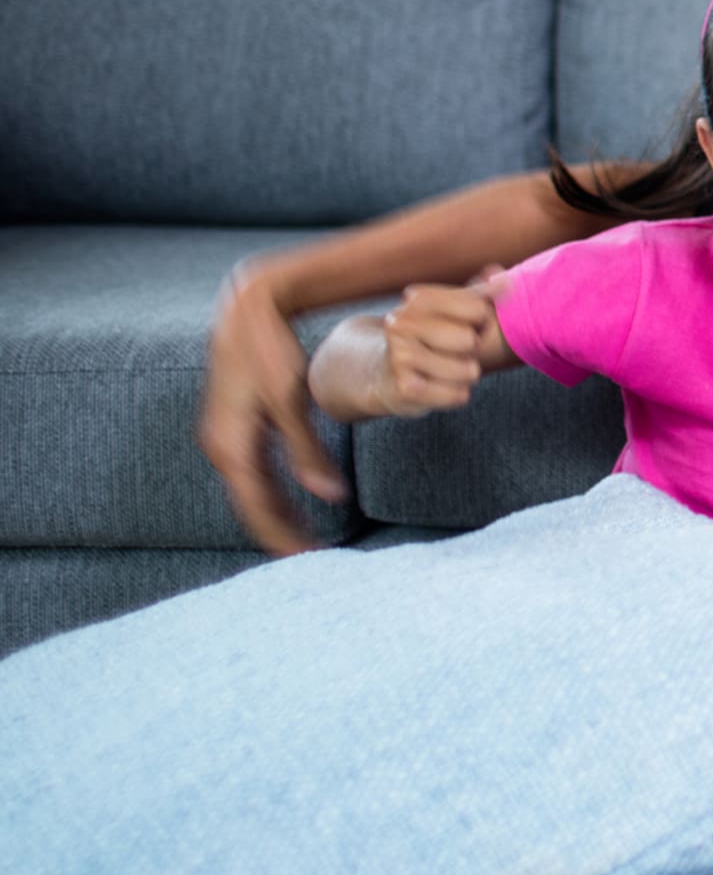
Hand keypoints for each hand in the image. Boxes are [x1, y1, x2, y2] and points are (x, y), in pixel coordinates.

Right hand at [199, 270, 346, 554]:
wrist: (246, 315)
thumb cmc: (270, 352)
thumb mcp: (292, 403)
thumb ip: (310, 452)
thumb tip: (331, 496)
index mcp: (231, 446)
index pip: (257, 507)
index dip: (283, 535)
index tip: (308, 559)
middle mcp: (220, 448)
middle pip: (252, 505)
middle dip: (281, 533)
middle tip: (314, 558)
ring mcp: (224, 440)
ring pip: (252, 492)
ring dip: (278, 517)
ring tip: (308, 541)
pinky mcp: (233, 431)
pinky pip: (253, 474)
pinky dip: (273, 494)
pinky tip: (294, 507)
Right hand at [373, 274, 504, 416]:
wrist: (384, 375)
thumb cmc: (429, 339)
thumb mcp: (451, 311)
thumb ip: (479, 294)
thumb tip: (503, 278)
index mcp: (417, 300)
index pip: (478, 309)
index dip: (482, 322)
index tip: (467, 325)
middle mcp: (402, 324)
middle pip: (471, 340)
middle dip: (471, 350)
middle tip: (451, 351)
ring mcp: (400, 356)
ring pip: (468, 371)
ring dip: (465, 375)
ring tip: (444, 369)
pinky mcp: (405, 389)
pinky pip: (458, 394)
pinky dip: (456, 394)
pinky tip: (437, 387)